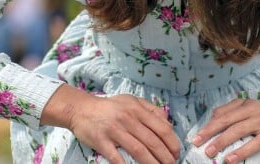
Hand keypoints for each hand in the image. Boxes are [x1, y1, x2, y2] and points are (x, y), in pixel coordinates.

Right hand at [42, 85, 179, 163]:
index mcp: (137, 109)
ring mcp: (115, 130)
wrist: (82, 109)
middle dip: (166, 156)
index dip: (172, 142)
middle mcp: (128, 118)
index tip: (177, 152)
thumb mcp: (132, 101)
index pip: (161, 127)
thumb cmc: (110, 107)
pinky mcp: (102, 142)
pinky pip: (117, 158)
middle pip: (152, 141)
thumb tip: (167, 123)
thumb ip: (150, 109)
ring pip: (139, 150)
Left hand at [191, 96, 259, 163]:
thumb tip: (212, 117)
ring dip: (241, 152)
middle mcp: (259, 118)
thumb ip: (229, 109)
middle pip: (237, 129)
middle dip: (221, 140)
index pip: (225, 118)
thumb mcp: (247, 105)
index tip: (197, 138)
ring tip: (227, 160)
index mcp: (248, 108)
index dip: (210, 128)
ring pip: (255, 142)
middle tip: (207, 151)